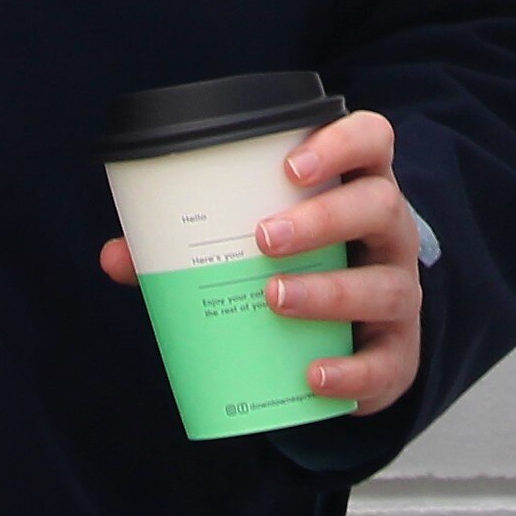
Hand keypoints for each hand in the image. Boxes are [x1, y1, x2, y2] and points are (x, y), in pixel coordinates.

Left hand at [98, 106, 426, 415]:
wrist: (356, 342)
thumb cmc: (302, 270)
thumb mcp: (260, 247)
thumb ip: (189, 248)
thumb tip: (115, 255)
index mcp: (357, 189)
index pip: (373, 141)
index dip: (342, 142)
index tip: (291, 165)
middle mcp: (390, 234)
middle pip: (381, 205)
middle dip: (324, 218)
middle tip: (263, 237)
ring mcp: (400, 292)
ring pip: (387, 284)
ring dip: (329, 292)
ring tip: (273, 298)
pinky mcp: (399, 354)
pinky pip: (385, 362)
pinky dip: (349, 372)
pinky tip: (311, 375)